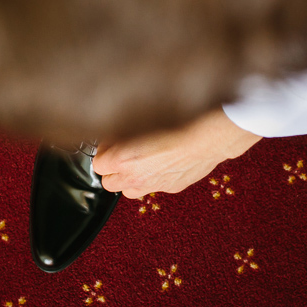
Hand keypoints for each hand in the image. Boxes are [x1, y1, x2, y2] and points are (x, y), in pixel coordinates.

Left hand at [92, 109, 261, 198]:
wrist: (209, 136)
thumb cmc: (178, 121)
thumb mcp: (141, 115)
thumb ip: (120, 127)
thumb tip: (111, 128)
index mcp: (122, 158)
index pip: (97, 163)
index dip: (104, 151)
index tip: (112, 143)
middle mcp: (134, 176)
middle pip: (108, 182)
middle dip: (113, 168)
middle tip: (123, 153)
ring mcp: (152, 185)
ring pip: (127, 191)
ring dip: (129, 178)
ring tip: (139, 162)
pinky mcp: (170, 188)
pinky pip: (152, 187)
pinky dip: (152, 179)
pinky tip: (162, 163)